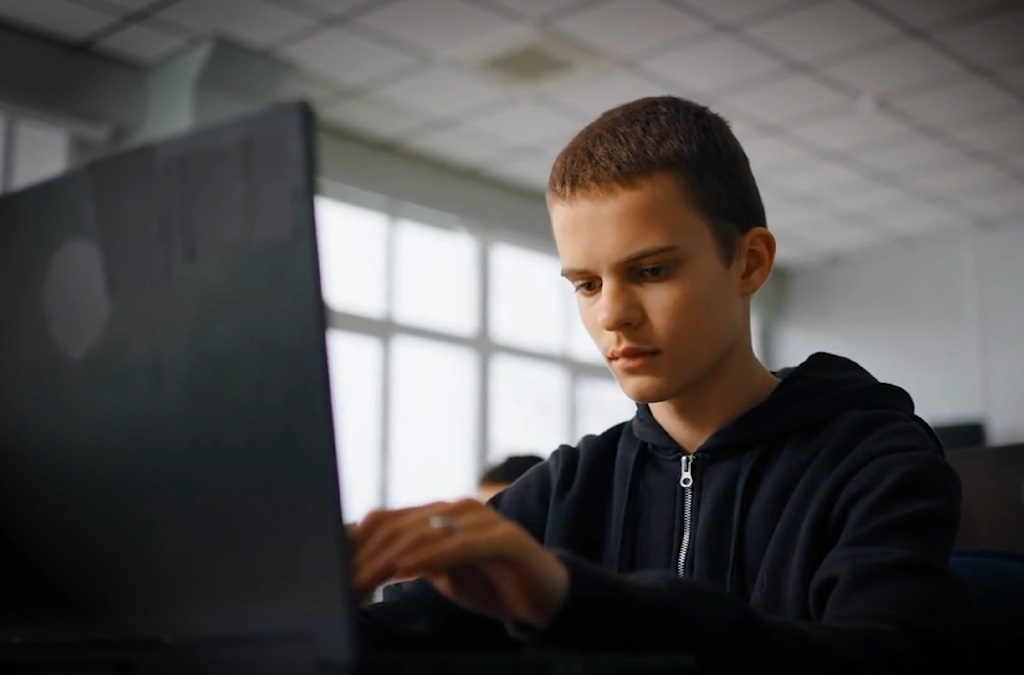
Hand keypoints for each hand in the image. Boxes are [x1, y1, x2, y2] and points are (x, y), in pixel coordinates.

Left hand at [348, 498, 568, 627]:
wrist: (544, 595)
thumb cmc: (488, 582)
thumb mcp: (441, 573)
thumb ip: (411, 562)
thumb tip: (362, 565)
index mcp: (440, 513)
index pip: (388, 521)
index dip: (358, 545)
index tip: (333, 573)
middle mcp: (458, 509)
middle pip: (399, 527)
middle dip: (366, 558)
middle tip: (344, 585)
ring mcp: (483, 520)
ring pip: (425, 534)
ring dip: (389, 560)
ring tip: (365, 582)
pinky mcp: (505, 539)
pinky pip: (461, 546)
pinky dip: (430, 557)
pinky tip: (406, 570)